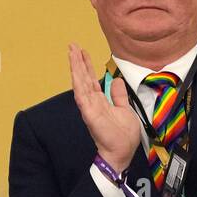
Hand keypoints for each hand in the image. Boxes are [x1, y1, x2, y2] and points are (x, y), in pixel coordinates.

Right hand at [70, 42, 140, 172]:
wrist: (122, 151)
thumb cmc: (123, 135)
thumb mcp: (125, 109)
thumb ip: (118, 95)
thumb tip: (114, 80)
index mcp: (100, 101)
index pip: (91, 79)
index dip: (87, 65)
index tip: (83, 52)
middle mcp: (92, 102)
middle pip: (83, 78)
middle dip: (78, 61)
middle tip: (72, 45)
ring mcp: (89, 107)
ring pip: (80, 83)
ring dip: (75, 67)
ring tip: (71, 51)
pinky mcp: (89, 113)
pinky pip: (81, 95)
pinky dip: (78, 82)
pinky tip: (75, 71)